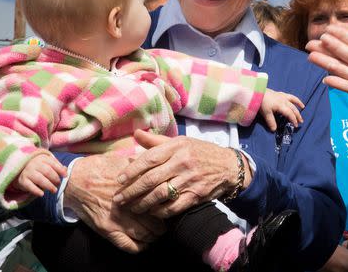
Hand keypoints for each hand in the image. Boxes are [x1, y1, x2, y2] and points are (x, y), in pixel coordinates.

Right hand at [13, 152, 66, 196]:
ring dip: (49, 186)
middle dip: (55, 179)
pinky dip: (36, 191)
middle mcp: (34, 164)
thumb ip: (57, 166)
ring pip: (40, 179)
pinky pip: (30, 186)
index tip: (65, 176)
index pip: (53, 163)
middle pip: (47, 171)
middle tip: (58, 184)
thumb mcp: (48, 164)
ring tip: (54, 190)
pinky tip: (42, 194)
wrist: (21, 169)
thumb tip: (66, 170)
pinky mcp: (22, 180)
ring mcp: (28, 172)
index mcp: (42, 158)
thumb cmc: (39, 168)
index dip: (60, 170)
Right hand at [64, 154, 165, 253]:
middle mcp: (129, 205)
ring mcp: (118, 220)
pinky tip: (145, 243)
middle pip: (157, 221)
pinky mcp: (108, 230)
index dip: (167, 204)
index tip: (168, 205)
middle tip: (165, 222)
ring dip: (154, 235)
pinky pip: (130, 246)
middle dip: (163, 223)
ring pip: (146, 235)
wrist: (75, 181)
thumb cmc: (99, 168)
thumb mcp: (122, 161)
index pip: (160, 201)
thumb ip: (140, 165)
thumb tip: (156, 162)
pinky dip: (141, 247)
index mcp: (135, 188)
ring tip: (157, 233)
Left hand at [114, 130, 250, 217]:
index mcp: (177, 146)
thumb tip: (136, 134)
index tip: (119, 179)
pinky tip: (151, 212)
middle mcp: (182, 162)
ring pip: (160, 194)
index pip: (149, 158)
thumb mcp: (180, 142)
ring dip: (143, 203)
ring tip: (132, 208)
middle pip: (151, 179)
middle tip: (119, 199)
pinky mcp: (196, 194)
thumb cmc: (199, 152)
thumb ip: (156, 141)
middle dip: (132, 191)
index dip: (132, 170)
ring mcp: (190, 179)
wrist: (228, 166)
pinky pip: (174, 206)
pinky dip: (160, 211)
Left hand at [260, 88, 304, 130]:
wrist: (257, 91)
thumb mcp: (266, 113)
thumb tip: (274, 130)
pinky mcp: (279, 93)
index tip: (296, 125)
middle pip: (293, 108)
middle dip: (297, 115)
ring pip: (293, 100)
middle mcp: (284, 100)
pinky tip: (294, 100)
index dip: (293, 120)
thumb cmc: (261, 102)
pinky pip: (289, 95)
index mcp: (281, 106)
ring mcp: (282, 96)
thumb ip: (271, 121)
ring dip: (298, 104)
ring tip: (303, 107)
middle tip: (301, 121)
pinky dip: (293, 98)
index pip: (290, 114)